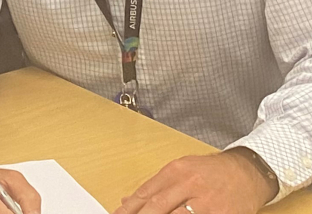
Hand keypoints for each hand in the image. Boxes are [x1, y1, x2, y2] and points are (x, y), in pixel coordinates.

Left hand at [115, 151, 278, 213]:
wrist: (246, 173)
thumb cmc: (211, 172)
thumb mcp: (182, 169)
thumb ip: (158, 185)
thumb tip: (130, 200)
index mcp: (176, 171)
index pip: (147, 191)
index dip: (131, 207)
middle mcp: (189, 185)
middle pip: (159, 205)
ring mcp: (206, 203)